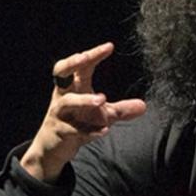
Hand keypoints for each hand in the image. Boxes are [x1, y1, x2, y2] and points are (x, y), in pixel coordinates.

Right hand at [19, 42, 147, 182]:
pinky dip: (88, 130)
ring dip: (84, 100)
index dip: (92, 55)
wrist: (53, 148)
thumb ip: (122, 109)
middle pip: (61, 72)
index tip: (109, 47)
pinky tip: (104, 130)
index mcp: (73, 87)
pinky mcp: (60, 131)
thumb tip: (143, 106)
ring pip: (67, 101)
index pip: (80, 66)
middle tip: (85, 57)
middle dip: (72, 62)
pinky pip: (73, 129)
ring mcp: (59, 113)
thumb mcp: (102, 115)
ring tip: (102, 99)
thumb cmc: (77, 123)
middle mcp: (63, 95)